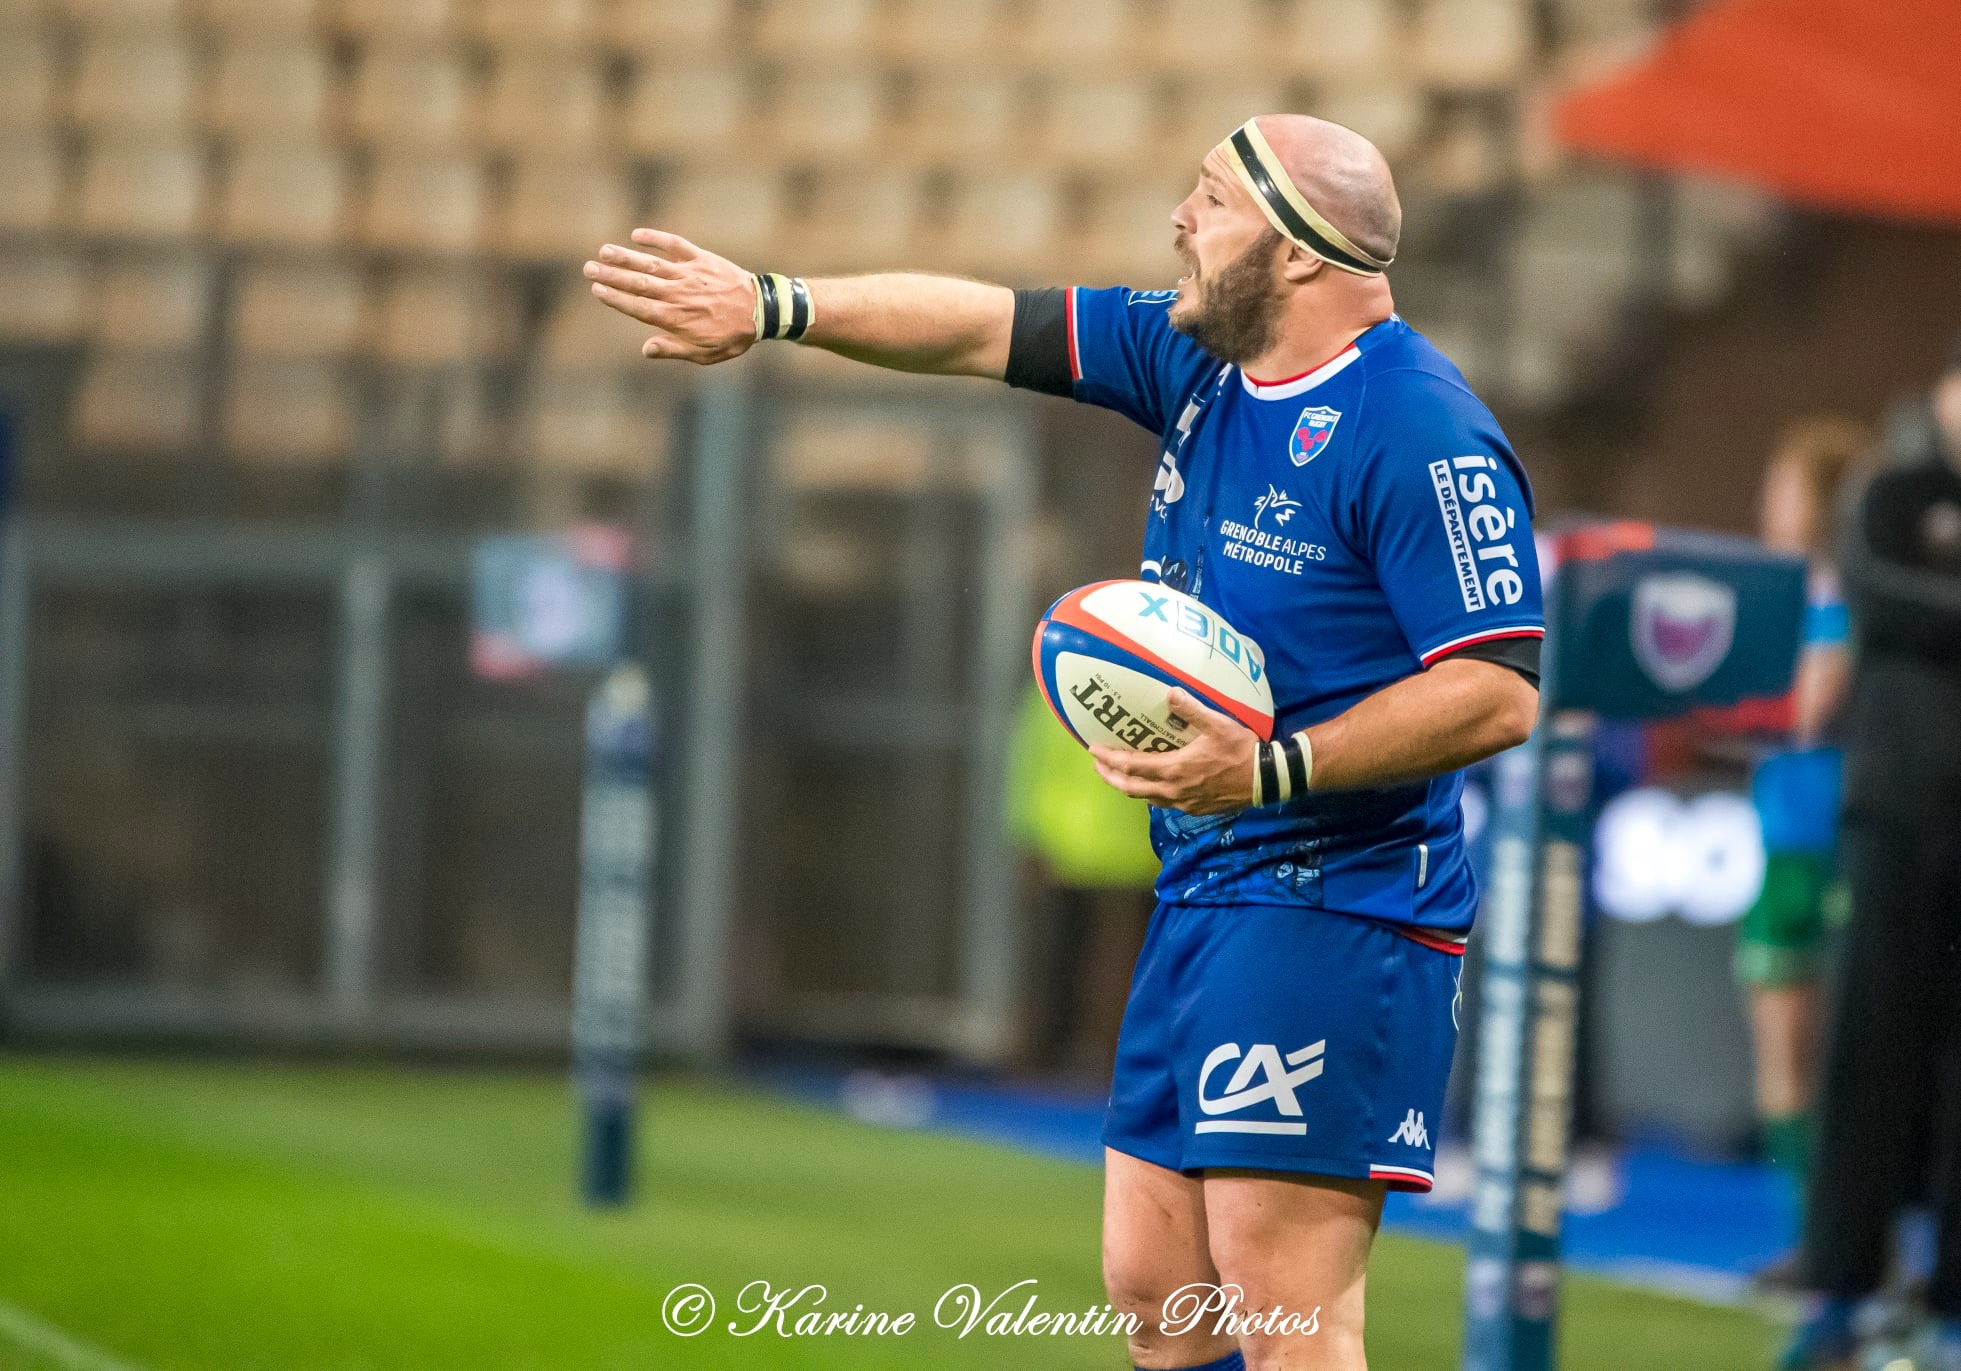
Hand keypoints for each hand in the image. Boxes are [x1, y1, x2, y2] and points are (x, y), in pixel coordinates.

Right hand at [583, 229, 757, 363]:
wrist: (762, 312)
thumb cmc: (732, 336)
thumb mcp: (704, 353)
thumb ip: (674, 349)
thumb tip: (646, 349)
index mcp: (674, 318)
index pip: (636, 306)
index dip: (615, 298)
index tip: (596, 289)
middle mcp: (677, 294)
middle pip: (637, 283)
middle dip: (611, 275)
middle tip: (588, 268)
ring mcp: (688, 274)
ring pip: (650, 264)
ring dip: (625, 257)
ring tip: (604, 251)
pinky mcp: (702, 259)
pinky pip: (675, 245)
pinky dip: (656, 239)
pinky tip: (637, 235)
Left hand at [1088, 687, 1259, 815]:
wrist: (1264, 780)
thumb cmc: (1241, 750)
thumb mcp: (1218, 724)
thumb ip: (1192, 709)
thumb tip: (1170, 692)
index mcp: (1174, 769)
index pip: (1131, 766)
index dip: (1109, 759)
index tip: (1093, 751)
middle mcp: (1173, 791)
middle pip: (1131, 788)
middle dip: (1111, 776)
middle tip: (1098, 765)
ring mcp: (1184, 803)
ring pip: (1146, 799)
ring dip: (1128, 787)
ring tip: (1119, 776)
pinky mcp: (1195, 809)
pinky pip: (1163, 804)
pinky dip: (1149, 794)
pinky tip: (1152, 786)